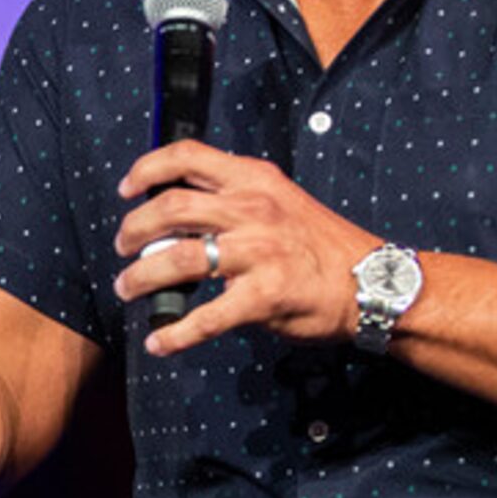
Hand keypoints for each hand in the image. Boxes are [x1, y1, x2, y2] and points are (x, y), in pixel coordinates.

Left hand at [111, 141, 384, 354]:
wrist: (372, 283)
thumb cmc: (321, 245)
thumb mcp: (281, 200)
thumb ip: (234, 200)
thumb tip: (177, 217)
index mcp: (255, 179)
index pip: (188, 157)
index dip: (148, 170)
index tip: (127, 188)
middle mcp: (253, 209)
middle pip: (171, 208)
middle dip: (134, 230)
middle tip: (123, 247)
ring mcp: (259, 252)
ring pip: (179, 259)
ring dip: (142, 277)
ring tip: (128, 289)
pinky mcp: (264, 296)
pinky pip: (206, 317)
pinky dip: (175, 332)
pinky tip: (159, 340)